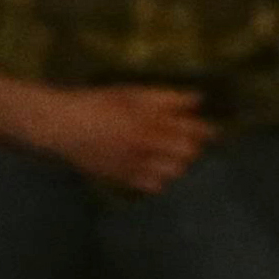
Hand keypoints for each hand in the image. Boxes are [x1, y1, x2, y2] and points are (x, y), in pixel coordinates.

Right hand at [23, 84, 221, 196]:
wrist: (65, 127)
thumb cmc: (98, 103)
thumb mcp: (132, 93)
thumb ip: (167, 98)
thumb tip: (198, 99)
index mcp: (154, 123)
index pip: (192, 131)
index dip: (206, 131)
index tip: (214, 130)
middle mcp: (150, 147)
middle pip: (187, 154)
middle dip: (194, 149)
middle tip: (195, 144)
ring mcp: (137, 166)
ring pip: (173, 172)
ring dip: (180, 165)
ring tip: (179, 159)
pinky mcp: (124, 179)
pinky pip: (153, 185)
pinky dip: (161, 180)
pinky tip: (159, 173)